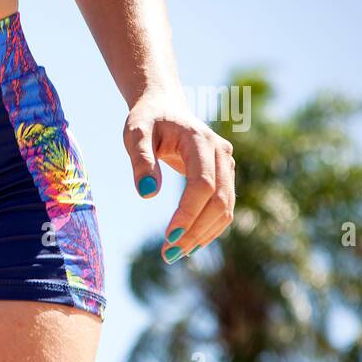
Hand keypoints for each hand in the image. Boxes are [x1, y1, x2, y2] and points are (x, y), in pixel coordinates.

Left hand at [123, 93, 235, 262]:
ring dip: (203, 234)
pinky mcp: (224, 175)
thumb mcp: (134, 133)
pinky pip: (223, 206)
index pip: (202, 184)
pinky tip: (188, 244)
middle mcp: (221, 152)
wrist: (165, 106)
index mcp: (201, 140)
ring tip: (175, 254)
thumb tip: (148, 194)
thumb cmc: (147, 119)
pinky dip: (209, 227)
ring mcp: (226, 164)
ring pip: (226, 207)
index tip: (168, 236)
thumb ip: (140, 160)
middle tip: (168, 254)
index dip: (188, 212)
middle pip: (219, 200)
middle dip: (195, 230)